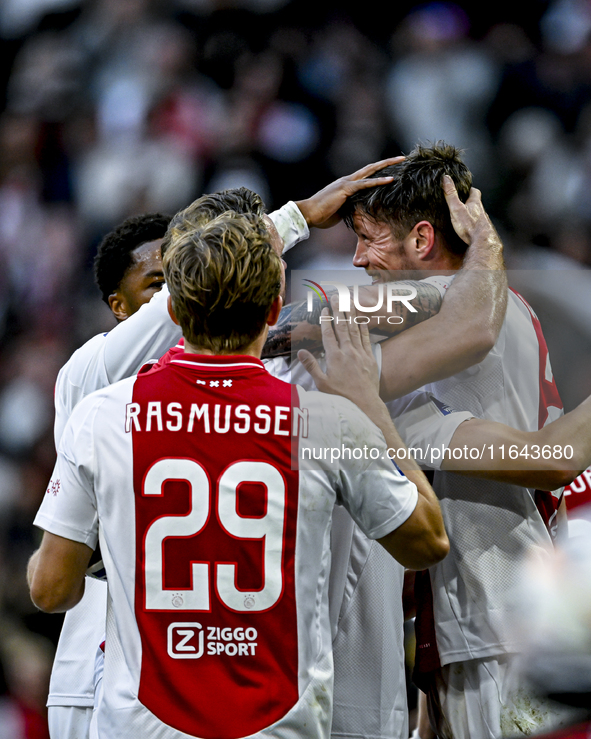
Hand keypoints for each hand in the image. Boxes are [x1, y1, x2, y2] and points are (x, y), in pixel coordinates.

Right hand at [296, 157, 403, 228]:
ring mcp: (346, 183)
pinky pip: (365, 184)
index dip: (378, 171)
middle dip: (386, 163)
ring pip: (370, 171)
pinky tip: (391, 180)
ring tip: (400, 161)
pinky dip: (378, 182)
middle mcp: (347, 180)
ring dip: (386, 166)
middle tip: (401, 158)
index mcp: (346, 186)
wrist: (308, 214)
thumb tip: (358, 211)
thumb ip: (350, 207)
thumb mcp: (340, 211)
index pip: (365, 175)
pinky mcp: (346, 190)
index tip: (391, 169)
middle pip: (370, 168)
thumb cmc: (321, 215)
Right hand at [297, 296, 380, 415]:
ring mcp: (360, 354)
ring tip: (349, 302)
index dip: (326, 320)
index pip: (328, 334)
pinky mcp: (370, 358)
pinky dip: (363, 328)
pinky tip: (361, 320)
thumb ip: (311, 366)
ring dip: (351, 315)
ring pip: (355, 329)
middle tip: (336, 297)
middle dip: (339, 311)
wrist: (365, 404)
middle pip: (342, 327)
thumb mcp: (322, 384)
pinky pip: (366, 338)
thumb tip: (300, 352)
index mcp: (334, 357)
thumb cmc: (341, 397)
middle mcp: (348, 352)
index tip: (324, 309)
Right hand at [442, 175, 498, 247]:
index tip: (463, 188)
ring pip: (476, 214)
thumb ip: (451, 194)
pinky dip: (471, 224)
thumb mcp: (456, 208)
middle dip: (469, 201)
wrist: (482, 241)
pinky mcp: (481, 230)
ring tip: (461, 216)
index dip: (469, 189)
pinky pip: (476, 225)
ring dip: (470, 214)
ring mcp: (482, 221)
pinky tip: (466, 229)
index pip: (474, 191)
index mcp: (475, 203)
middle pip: (476, 203)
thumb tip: (446, 178)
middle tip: (461, 202)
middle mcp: (481, 211)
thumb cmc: (469, 225)